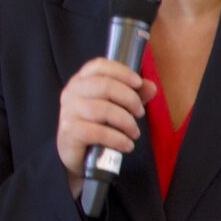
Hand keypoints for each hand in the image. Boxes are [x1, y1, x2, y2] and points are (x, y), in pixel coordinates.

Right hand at [56, 56, 147, 199]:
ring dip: (126, 122)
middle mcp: (72, 92)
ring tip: (134, 133)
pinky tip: (126, 145)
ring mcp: (69, 111)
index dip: (122, 71)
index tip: (139, 83)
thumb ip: (133, 95)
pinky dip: (118, 139)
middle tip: (140, 113)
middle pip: (104, 85)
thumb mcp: (116, 107)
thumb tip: (151, 87)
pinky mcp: (70, 131)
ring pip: (103, 109)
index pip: (99, 65)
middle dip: (129, 98)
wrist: (76, 155)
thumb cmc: (96, 125)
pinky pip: (98, 132)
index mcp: (81, 80)